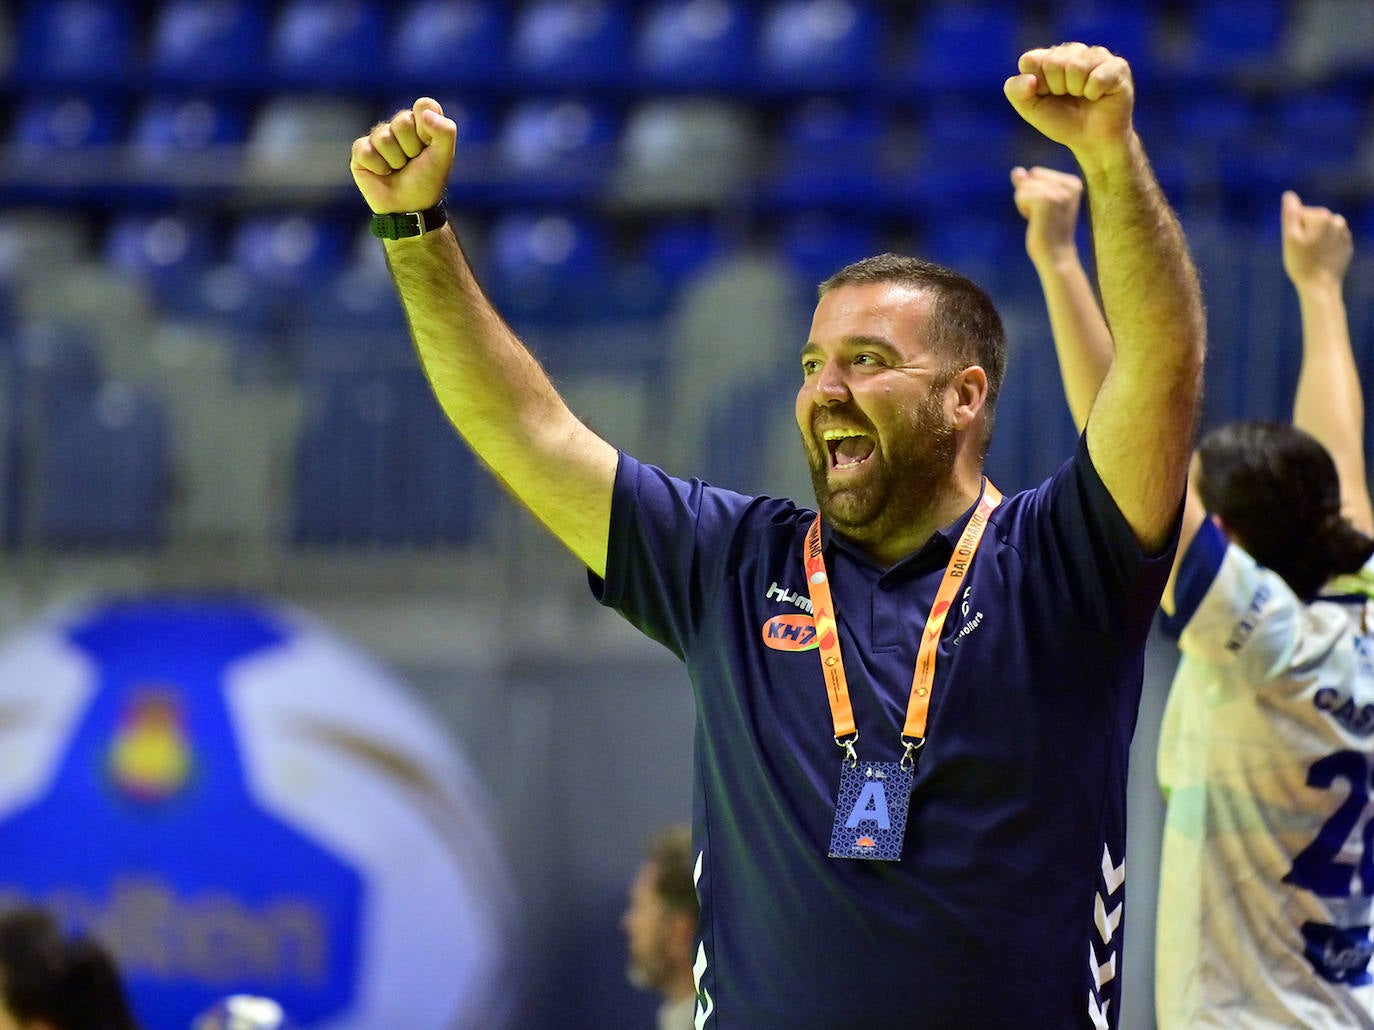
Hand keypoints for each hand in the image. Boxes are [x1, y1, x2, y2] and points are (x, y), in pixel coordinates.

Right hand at [350, 97, 455, 215]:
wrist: (409, 207)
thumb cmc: (427, 181)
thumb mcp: (445, 156)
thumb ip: (445, 130)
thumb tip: (423, 112)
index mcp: (420, 122)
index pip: (424, 105)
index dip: (427, 129)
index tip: (429, 146)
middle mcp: (398, 126)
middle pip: (403, 121)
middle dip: (411, 147)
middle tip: (412, 162)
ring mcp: (378, 137)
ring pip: (384, 137)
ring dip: (395, 160)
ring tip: (398, 169)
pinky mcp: (361, 151)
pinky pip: (365, 149)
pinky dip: (378, 167)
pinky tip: (382, 173)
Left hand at [1004, 43, 1133, 165]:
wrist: (1091, 140)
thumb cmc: (1062, 121)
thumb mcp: (1030, 109)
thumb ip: (1016, 91)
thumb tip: (1030, 79)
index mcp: (1049, 57)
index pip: (1030, 60)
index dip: (1036, 84)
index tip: (1046, 96)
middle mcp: (1073, 50)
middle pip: (1052, 62)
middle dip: (1056, 88)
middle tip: (1068, 98)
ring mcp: (1097, 55)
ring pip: (1075, 67)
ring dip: (1076, 90)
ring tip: (1083, 96)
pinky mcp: (1117, 66)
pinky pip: (1096, 77)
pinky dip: (1093, 93)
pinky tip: (1098, 96)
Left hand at [1011, 165, 1082, 266]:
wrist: (1056, 254)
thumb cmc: (1048, 230)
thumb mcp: (1041, 202)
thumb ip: (1029, 184)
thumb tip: (1016, 171)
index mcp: (1073, 182)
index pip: (1037, 172)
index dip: (1035, 191)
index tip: (1048, 209)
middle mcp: (1069, 184)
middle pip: (1031, 176)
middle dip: (1029, 195)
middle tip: (1043, 215)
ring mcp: (1058, 192)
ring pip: (1024, 186)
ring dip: (1025, 204)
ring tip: (1041, 219)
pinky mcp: (1045, 200)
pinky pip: (1020, 195)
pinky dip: (1022, 208)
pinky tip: (1035, 220)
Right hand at [1282, 190, 1351, 289]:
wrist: (1321, 286)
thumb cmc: (1301, 263)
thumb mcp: (1290, 238)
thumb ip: (1290, 214)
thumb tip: (1289, 195)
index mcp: (1321, 217)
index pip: (1299, 213)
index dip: (1292, 229)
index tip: (1294, 244)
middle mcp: (1337, 221)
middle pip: (1313, 220)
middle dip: (1305, 232)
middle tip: (1301, 251)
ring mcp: (1344, 234)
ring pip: (1323, 230)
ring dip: (1316, 239)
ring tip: (1311, 256)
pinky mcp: (1347, 246)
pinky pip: (1332, 241)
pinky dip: (1325, 247)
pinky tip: (1320, 259)